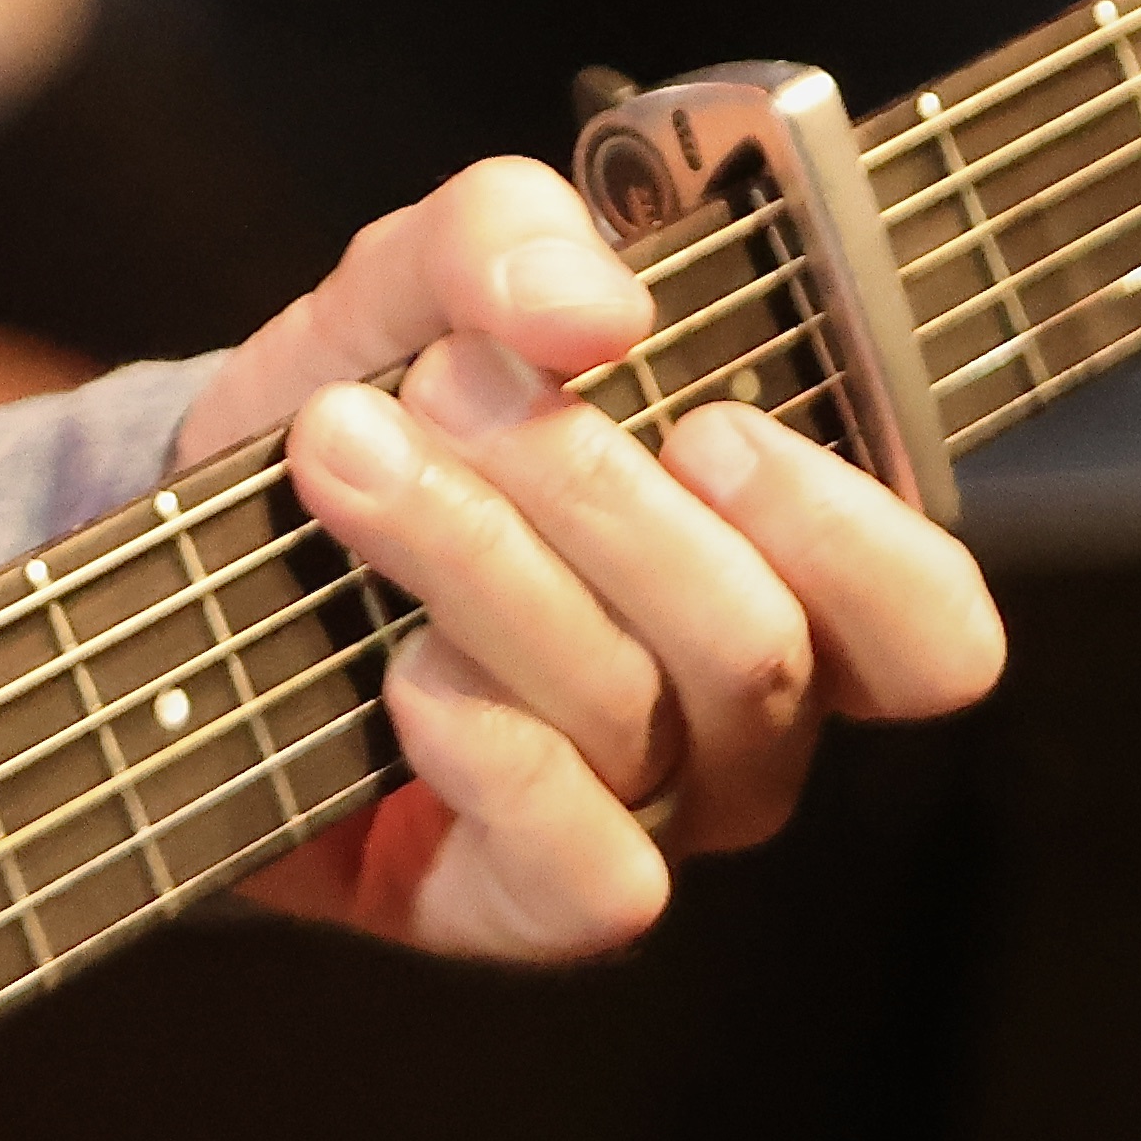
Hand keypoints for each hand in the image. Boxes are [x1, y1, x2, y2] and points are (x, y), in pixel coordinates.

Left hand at [168, 160, 1002, 959]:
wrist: (209, 539)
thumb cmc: (376, 406)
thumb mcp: (423, 283)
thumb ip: (508, 238)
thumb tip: (596, 303)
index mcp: (785, 574)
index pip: (932, 631)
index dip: (847, 535)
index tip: (703, 420)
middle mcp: (739, 717)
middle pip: (756, 648)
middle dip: (591, 493)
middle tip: (445, 381)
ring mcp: (641, 818)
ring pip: (633, 718)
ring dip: (477, 560)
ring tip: (344, 450)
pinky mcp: (521, 902)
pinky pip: (586, 874)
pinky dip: (491, 752)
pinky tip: (401, 668)